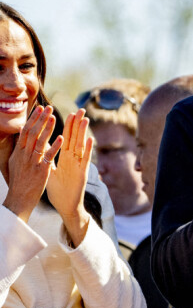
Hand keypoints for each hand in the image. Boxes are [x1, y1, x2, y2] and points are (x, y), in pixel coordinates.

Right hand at [3, 106, 62, 221]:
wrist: (19, 199)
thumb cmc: (20, 181)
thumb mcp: (16, 163)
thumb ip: (20, 149)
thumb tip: (21, 134)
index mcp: (18, 153)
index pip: (25, 131)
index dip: (33, 119)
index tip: (40, 108)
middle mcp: (24, 156)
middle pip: (32, 133)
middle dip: (41, 119)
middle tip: (49, 108)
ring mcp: (32, 163)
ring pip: (40, 142)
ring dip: (47, 128)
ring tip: (54, 117)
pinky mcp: (41, 171)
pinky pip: (49, 156)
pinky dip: (54, 146)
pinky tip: (61, 138)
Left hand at [47, 109, 92, 245]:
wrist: (67, 206)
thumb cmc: (59, 190)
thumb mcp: (51, 172)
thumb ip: (48, 158)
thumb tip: (42, 147)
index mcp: (66, 158)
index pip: (67, 139)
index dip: (69, 126)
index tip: (69, 113)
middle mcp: (74, 160)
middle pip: (76, 138)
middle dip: (77, 124)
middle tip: (80, 110)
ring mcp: (79, 166)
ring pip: (81, 146)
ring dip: (83, 133)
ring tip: (85, 119)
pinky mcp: (82, 174)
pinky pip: (85, 160)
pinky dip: (88, 150)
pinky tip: (91, 140)